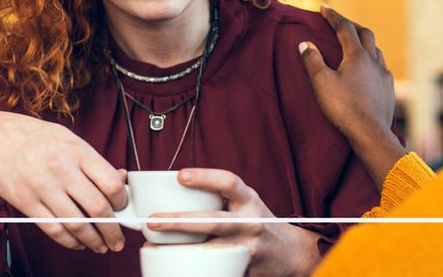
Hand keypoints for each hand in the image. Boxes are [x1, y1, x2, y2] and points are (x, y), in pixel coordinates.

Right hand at [0, 110, 128, 253]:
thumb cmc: (37, 138)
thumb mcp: (70, 140)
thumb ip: (94, 162)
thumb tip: (121, 180)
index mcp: (78, 151)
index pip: (111, 183)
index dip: (122, 202)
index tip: (123, 208)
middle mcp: (63, 170)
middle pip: (98, 208)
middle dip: (113, 230)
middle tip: (118, 239)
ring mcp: (44, 188)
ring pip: (77, 224)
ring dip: (94, 241)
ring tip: (102, 246)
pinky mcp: (27, 203)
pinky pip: (53, 229)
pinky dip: (70, 242)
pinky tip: (78, 244)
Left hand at [147, 169, 320, 276]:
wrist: (289, 252)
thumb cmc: (256, 222)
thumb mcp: (245, 203)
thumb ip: (219, 199)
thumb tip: (173, 195)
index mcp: (248, 199)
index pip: (228, 182)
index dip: (204, 177)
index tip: (180, 175)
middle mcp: (250, 221)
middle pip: (214, 221)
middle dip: (180, 222)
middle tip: (153, 221)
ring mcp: (247, 246)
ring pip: (211, 249)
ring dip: (181, 248)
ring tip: (155, 246)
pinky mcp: (243, 266)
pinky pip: (216, 267)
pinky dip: (193, 266)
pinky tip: (174, 265)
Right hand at [299, 5, 405, 185]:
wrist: (370, 133)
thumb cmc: (344, 107)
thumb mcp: (322, 83)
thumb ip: (312, 60)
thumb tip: (305, 43)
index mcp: (357, 55)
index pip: (344, 28)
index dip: (333, 16)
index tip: (323, 8)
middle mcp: (374, 61)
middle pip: (365, 34)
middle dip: (351, 25)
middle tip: (339, 23)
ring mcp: (384, 75)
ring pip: (376, 50)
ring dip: (364, 42)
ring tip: (354, 45)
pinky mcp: (389, 89)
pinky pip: (381, 67)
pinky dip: (372, 61)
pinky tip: (368, 70)